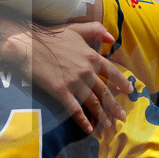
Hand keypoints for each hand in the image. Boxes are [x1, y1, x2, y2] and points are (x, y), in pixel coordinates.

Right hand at [2, 20, 132, 133]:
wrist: (29, 44)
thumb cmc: (51, 36)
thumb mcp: (76, 28)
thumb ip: (96, 29)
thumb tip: (112, 38)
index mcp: (92, 57)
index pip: (112, 72)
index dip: (122, 82)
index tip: (129, 91)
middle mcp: (87, 71)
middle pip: (105, 92)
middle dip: (114, 106)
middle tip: (122, 116)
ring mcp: (75, 83)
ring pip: (93, 102)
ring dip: (102, 116)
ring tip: (108, 125)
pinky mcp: (61, 92)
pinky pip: (75, 109)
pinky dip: (83, 121)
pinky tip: (88, 129)